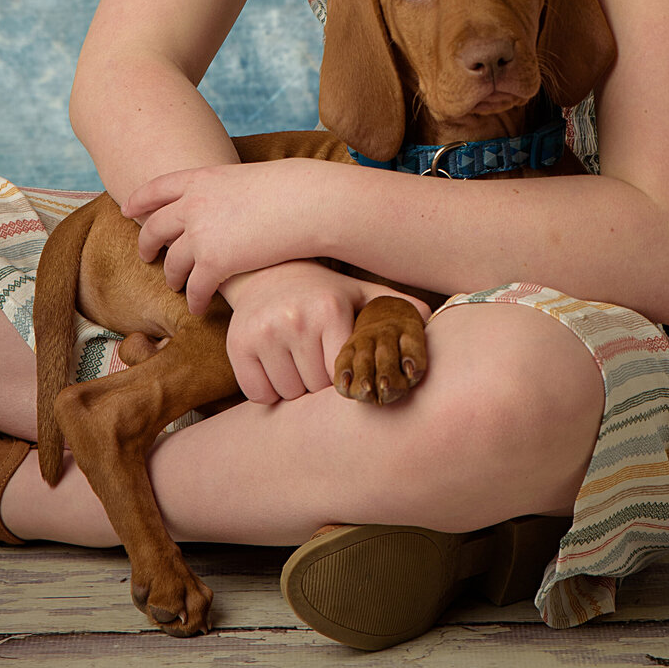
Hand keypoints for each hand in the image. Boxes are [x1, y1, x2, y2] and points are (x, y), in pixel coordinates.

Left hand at [124, 161, 331, 315]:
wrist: (307, 203)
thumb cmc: (291, 190)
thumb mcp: (247, 178)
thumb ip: (225, 190)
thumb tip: (224, 201)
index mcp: (201, 179)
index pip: (156, 188)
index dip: (138, 200)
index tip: (127, 209)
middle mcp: (193, 204)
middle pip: (154, 227)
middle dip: (146, 243)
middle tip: (146, 255)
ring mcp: (201, 234)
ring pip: (171, 262)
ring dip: (171, 276)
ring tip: (174, 284)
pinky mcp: (214, 263)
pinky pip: (194, 288)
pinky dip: (193, 299)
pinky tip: (196, 306)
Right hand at [219, 262, 430, 405]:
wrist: (266, 272)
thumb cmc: (323, 290)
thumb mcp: (359, 293)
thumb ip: (395, 306)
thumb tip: (432, 318)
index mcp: (330, 310)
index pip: (345, 375)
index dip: (346, 374)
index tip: (342, 360)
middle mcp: (295, 319)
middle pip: (316, 389)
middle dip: (318, 381)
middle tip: (316, 355)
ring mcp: (262, 333)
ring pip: (288, 395)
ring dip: (294, 387)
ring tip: (296, 356)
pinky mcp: (237, 346)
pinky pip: (258, 395)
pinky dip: (267, 390)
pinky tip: (274, 362)